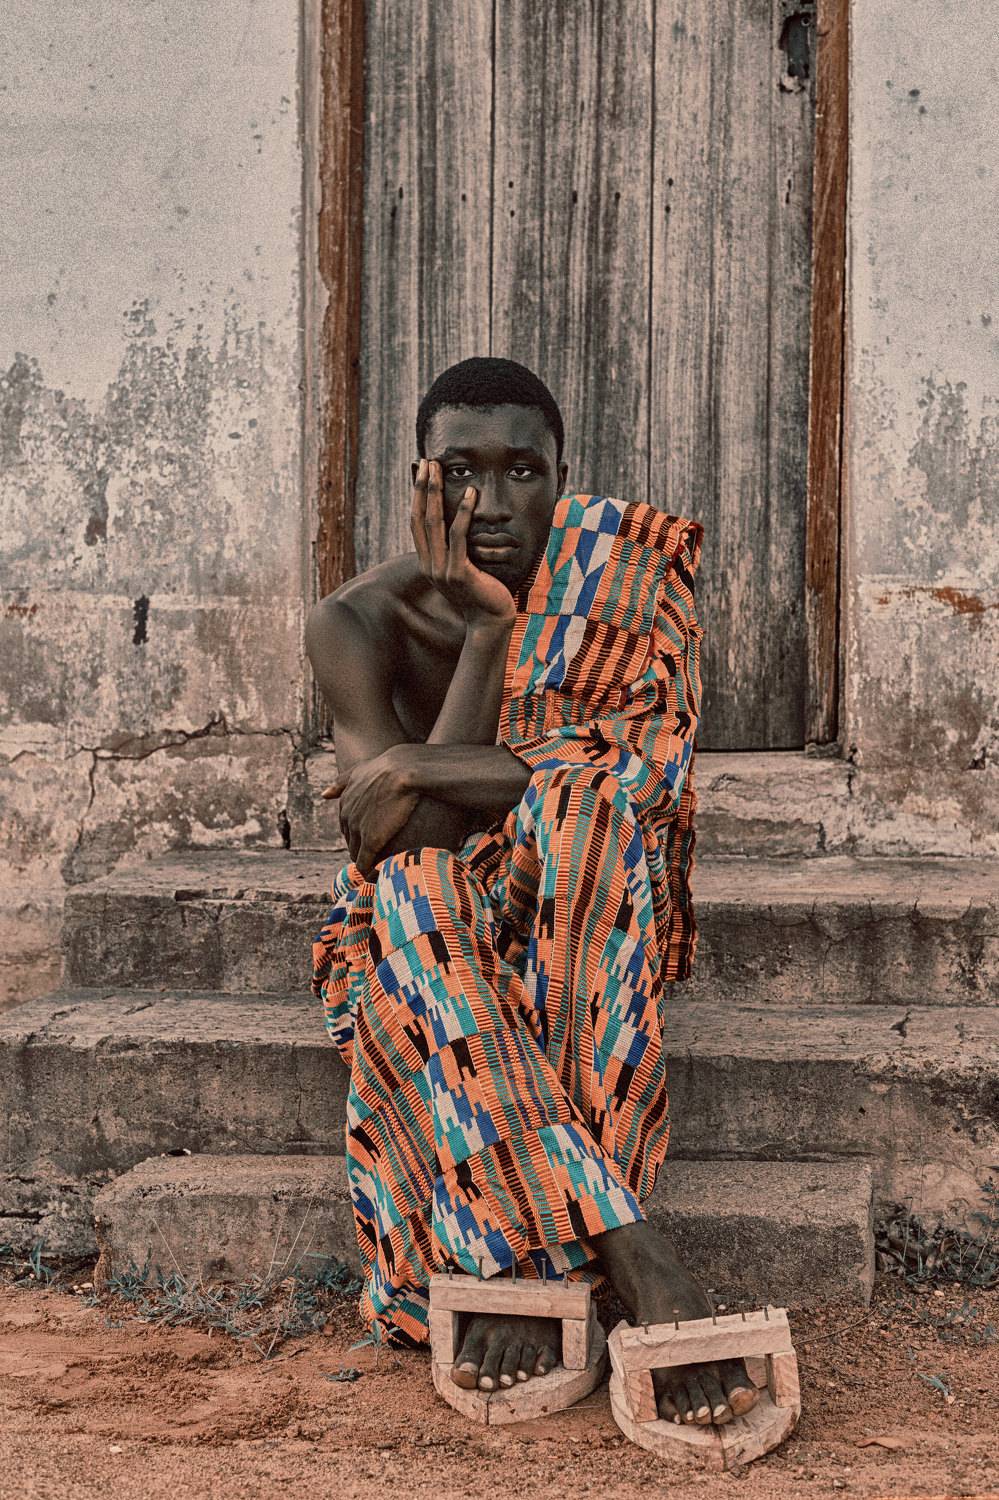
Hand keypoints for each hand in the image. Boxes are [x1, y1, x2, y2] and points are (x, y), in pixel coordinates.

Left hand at [322, 748, 418, 877]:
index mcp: (345, 802)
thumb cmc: (389, 768)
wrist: (403, 771)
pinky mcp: (371, 840)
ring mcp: (358, 829)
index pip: (346, 824)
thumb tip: (324, 795)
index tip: (367, 839)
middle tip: (372, 856)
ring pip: (355, 852)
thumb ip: (341, 782)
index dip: (356, 833)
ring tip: (374, 869)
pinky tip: (374, 875)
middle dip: (357, 848)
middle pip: (349, 839)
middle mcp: (347, 816)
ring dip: (363, 862)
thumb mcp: (359, 770)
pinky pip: (365, 862)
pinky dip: (368, 870)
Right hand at [411, 459, 516, 628]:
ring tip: (440, 469)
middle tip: (427, 461)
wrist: (491, 621)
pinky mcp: (459, 574)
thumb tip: (458, 525)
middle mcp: (430, 565)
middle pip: (420, 518)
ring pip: (434, 524)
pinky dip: (462, 513)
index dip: (417, 496)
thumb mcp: (463, 568)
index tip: (422, 471)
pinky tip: (470, 494)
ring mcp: (442, 570)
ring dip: (435, 493)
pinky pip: (458, 538)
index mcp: (428, 562)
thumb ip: (455, 550)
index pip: (416, 522)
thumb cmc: (482, 592)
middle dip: (422, 487)